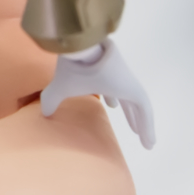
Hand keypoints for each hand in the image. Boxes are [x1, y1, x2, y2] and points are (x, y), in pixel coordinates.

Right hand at [40, 41, 155, 147]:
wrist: (82, 51)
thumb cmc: (72, 68)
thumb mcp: (59, 88)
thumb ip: (51, 100)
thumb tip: (44, 113)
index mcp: (103, 74)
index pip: (111, 89)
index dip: (113, 99)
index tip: (113, 107)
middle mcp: (118, 77)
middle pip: (128, 100)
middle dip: (131, 114)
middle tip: (134, 129)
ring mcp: (128, 83)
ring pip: (140, 109)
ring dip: (142, 125)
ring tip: (146, 142)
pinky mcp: (135, 89)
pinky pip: (145, 112)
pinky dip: (148, 127)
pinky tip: (149, 143)